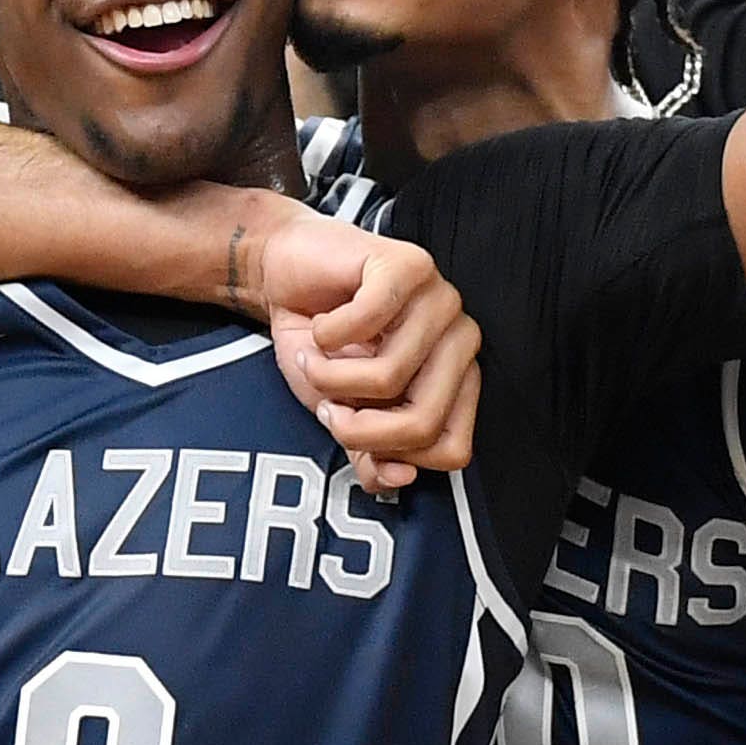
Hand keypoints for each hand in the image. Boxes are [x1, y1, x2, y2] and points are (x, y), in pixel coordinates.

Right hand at [241, 204, 483, 490]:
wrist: (284, 275)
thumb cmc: (320, 344)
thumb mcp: (341, 411)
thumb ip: (370, 451)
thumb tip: (398, 479)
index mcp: (458, 380)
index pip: (451, 449)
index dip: (390, 452)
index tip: (348, 429)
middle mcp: (461, 340)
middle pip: (424, 422)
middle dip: (355, 426)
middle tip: (325, 403)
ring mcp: (440, 299)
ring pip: (390, 376)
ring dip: (329, 377)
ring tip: (315, 358)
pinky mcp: (407, 264)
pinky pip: (368, 323)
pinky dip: (325, 336)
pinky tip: (322, 324)